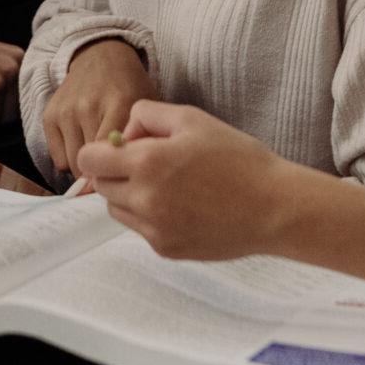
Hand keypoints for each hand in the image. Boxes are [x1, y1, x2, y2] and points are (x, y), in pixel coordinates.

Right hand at [41, 38, 158, 184]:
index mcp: (119, 103)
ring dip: (86, 168)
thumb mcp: (146, 107)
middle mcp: (87, 107)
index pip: (113, 153)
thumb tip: (125, 182)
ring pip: (72, 165)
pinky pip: (58, 159)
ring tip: (99, 157)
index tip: (123, 179)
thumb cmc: (129, 86)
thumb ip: (141, 141)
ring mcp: (65, 111)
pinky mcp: (49, 116)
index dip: (117, 173)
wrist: (100, 55)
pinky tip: (83, 148)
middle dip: (103, 173)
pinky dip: (70, 161)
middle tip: (113, 170)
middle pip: (91, 163)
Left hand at [77, 100, 316, 259]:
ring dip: (131, 195)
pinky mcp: (166, 249)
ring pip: (118, 209)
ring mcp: (154, 229)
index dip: (101, 150)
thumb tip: (123, 134)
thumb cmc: (239, 159)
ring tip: (169, 185)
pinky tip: (184, 206)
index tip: (122, 147)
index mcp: (147, 163)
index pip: (89, 160)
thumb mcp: (193, 119)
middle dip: (116, 171)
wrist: (275, 208)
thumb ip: (147, 116)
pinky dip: (151, 216)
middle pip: (101, 186)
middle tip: (151, 163)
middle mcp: (144, 199)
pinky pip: (141, 229)